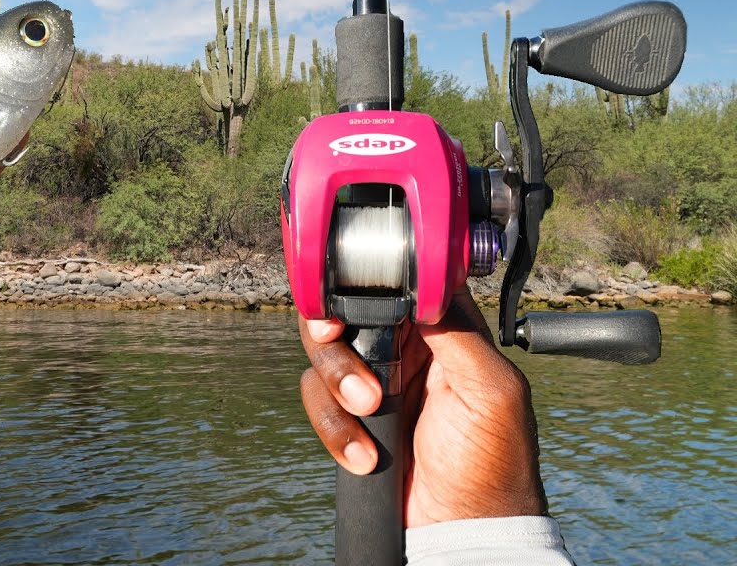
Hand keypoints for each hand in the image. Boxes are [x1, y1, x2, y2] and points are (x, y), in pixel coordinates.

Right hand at [298, 288, 548, 526]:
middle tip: (346, 363)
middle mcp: (405, 349)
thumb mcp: (492, 389)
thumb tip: (422, 283)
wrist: (462, 527)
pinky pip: (319, 403)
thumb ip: (457, 331)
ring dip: (336, 389)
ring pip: (324, 358)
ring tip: (369, 414)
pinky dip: (334, 428)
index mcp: (443, 330)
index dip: (363, 286)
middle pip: (343, 315)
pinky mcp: (352, 417)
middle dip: (338, 345)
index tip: (343, 306)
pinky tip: (365, 453)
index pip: (394, 285)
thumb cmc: (492, 464)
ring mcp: (374, 382)